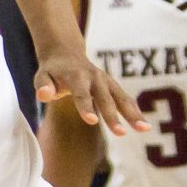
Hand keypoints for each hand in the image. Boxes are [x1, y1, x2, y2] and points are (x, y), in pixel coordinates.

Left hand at [32, 42, 147, 133]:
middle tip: (120, 133)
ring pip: (121, 98)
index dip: (86, 107)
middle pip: (105, 98)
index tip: (92, 121)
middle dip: (113, 116)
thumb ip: (43, 86)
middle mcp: (95, 77)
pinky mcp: (112, 85)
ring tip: (145, 130)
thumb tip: (43, 95)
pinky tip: (143, 125)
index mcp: (76, 76)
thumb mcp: (41, 76)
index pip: (81, 94)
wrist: (65, 53)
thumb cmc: (52, 71)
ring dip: (133, 114)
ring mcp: (106, 81)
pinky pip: (125, 99)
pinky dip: (135, 111)